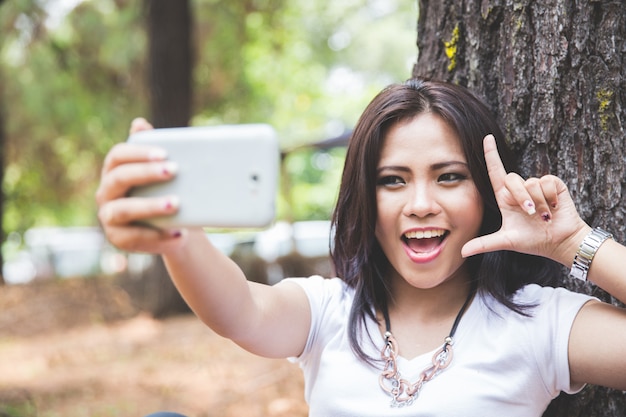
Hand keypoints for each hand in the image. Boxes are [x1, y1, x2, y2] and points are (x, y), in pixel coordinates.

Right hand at [95, 118, 186, 253]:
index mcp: (115, 170)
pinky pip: (134, 237)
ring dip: (150, 206)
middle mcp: (106, 192)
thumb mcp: (163, 173)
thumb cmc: (167, 192)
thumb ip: (152, 152)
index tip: (164, 153)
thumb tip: (139, 123)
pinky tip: (179, 233)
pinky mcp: (118, 238)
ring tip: (176, 204)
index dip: (137, 152)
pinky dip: (158, 235)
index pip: (118, 156)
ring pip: (123, 209)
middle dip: (146, 173)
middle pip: (119, 178)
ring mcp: (109, 216)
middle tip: (173, 170)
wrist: (176, 227)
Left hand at [462, 135, 589, 265]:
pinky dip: (550, 197)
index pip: (495, 172)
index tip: (487, 138)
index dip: (491, 154)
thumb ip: (484, 244)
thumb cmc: (533, 241)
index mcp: (505, 198)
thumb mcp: (506, 241)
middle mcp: (519, 189)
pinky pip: (547, 182)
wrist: (559, 242)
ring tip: (544, 215)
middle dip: (521, 197)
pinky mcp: (554, 184)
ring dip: (538, 202)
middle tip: (530, 213)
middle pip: (512, 179)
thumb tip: (462, 252)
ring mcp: (537, 185)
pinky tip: (554, 207)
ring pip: (530, 183)